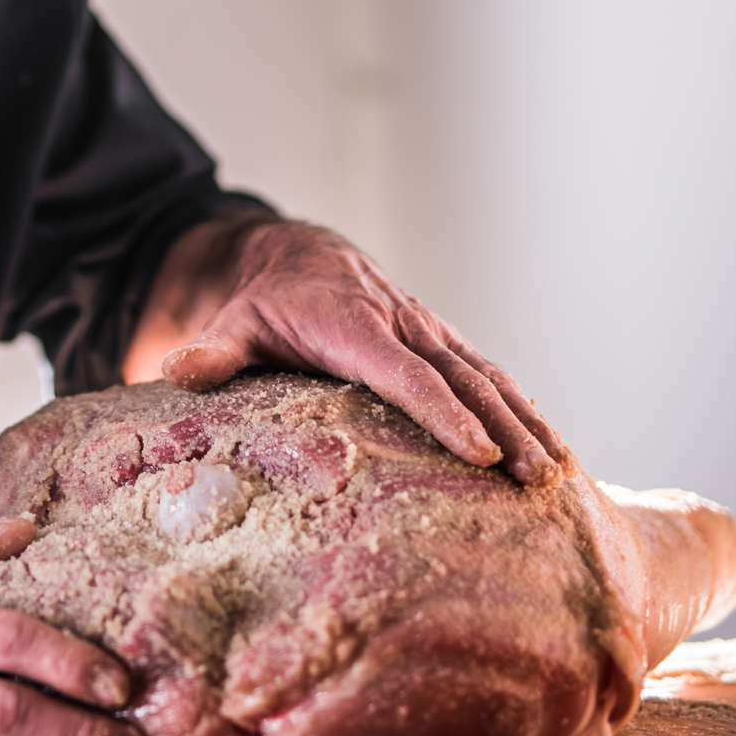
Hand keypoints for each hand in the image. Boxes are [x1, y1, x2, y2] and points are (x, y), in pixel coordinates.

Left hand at [126, 219, 561, 483]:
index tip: (479, 452)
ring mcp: (426, 332)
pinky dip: (522, 407)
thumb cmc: (261, 304)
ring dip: (525, 421)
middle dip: (505, 428)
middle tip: (537, 477)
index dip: (443, 414)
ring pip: (485, 376)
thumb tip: (177, 369)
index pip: (406, 375)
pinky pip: (487, 374)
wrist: (292, 257)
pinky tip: (549, 446)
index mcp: (354, 323)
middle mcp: (401, 324)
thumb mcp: (231, 324)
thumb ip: (213, 351)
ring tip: (557, 472)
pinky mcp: (438, 342)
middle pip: (461, 379)